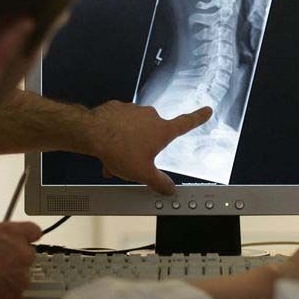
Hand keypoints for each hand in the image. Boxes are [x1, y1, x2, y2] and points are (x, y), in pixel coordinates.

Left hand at [88, 101, 212, 194]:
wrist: (91, 132)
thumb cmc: (118, 149)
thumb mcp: (143, 173)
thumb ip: (159, 183)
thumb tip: (170, 189)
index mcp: (162, 130)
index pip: (187, 123)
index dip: (199, 117)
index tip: (207, 110)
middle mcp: (150, 116)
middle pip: (154, 134)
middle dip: (145, 149)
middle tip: (133, 163)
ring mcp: (133, 111)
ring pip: (135, 131)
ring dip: (128, 144)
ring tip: (114, 161)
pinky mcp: (117, 109)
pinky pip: (120, 125)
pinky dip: (116, 136)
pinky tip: (106, 148)